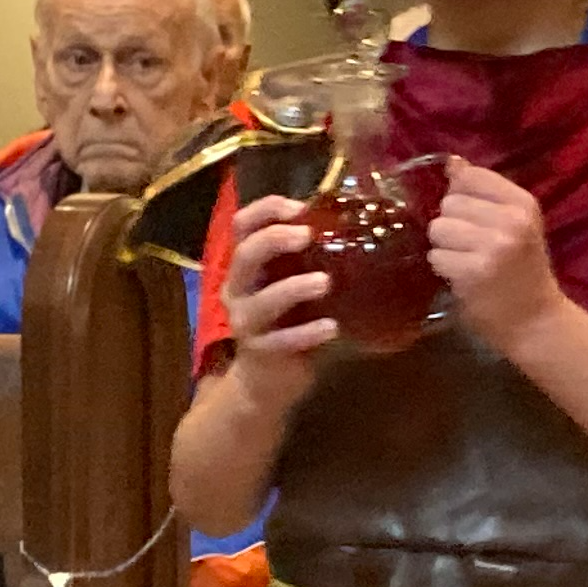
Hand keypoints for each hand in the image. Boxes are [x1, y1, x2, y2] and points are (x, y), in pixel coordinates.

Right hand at [221, 191, 334, 412]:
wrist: (266, 380)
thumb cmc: (287, 323)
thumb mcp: (292, 285)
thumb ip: (306, 260)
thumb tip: (349, 225)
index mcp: (246, 267)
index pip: (242, 225)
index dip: (266, 210)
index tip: (300, 206)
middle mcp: (238, 290)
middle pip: (245, 255)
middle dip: (274, 240)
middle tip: (308, 236)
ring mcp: (246, 323)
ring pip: (262, 301)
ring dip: (294, 288)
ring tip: (325, 282)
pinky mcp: (261, 352)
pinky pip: (283, 340)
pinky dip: (308, 333)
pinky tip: (332, 327)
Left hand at [430, 158, 561, 357]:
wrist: (536, 321)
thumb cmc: (524, 271)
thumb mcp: (516, 225)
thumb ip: (484, 193)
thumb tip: (452, 162)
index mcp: (524, 204)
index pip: (470, 176)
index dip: (462, 196)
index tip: (476, 218)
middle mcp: (511, 221)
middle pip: (449, 202)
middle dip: (452, 224)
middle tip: (472, 246)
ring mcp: (492, 247)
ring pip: (438, 228)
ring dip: (445, 247)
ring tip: (466, 261)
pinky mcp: (473, 272)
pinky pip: (436, 256)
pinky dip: (444, 268)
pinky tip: (463, 277)